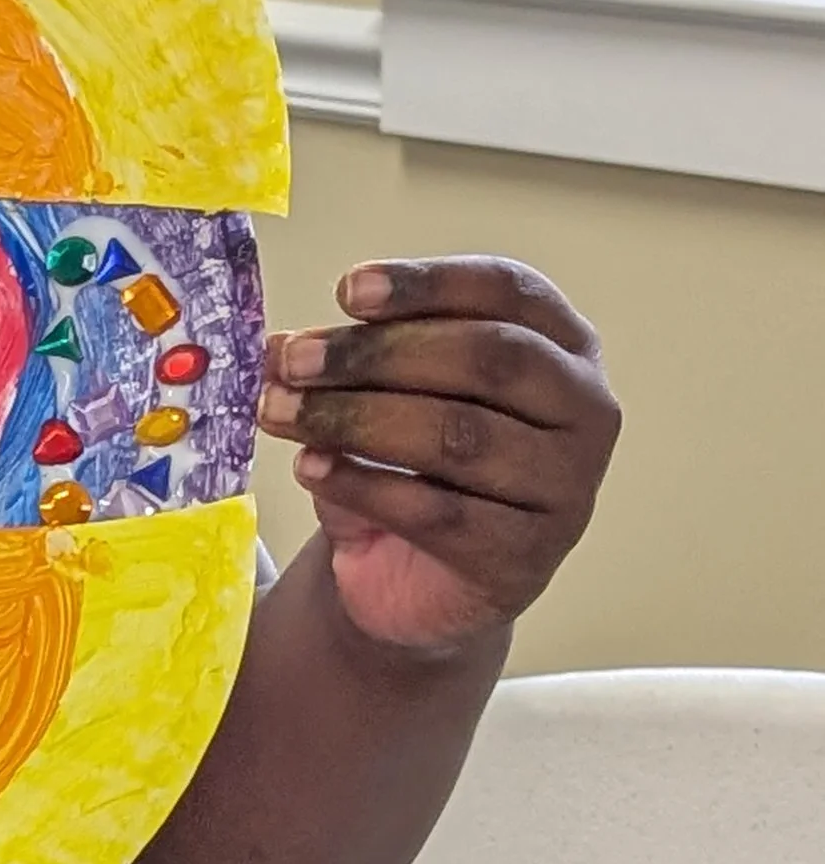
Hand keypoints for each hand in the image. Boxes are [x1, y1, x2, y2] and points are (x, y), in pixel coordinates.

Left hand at [256, 257, 618, 651]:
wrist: (423, 580)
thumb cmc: (417, 465)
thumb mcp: (386, 396)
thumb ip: (349, 363)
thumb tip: (279, 347)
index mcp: (563, 344)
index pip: (508, 290)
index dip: (428, 283)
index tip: (349, 290)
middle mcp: (584, 409)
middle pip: (488, 358)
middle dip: (378, 353)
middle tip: (294, 359)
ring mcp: (564, 487)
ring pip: (459, 436)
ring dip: (355, 418)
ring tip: (280, 412)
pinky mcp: (523, 556)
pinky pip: (436, 511)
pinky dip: (361, 485)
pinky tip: (309, 468)